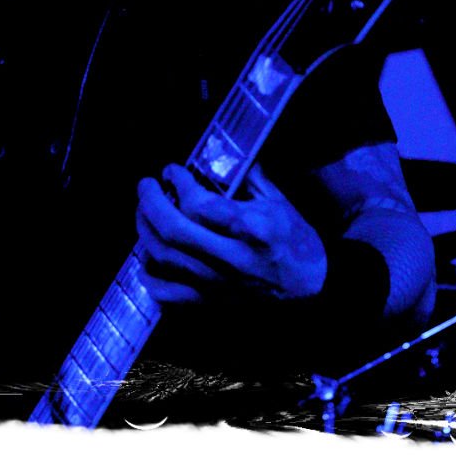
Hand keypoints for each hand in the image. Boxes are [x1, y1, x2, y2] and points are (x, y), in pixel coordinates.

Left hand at [134, 163, 327, 305]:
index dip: (180, 183)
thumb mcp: (279, 201)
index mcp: (256, 230)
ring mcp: (220, 285)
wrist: (313, 288)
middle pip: (176, 231)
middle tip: (145, 185)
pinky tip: (146, 257)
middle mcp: (234, 259)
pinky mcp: (211, 303)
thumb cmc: (294, 239)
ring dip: (145, 231)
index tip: (171, 170)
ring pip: (166, 259)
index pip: (203, 205)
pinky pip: (168, 295)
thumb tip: (217, 151)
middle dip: (151, 203)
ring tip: (143, 212)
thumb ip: (247, 175)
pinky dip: (150, 277)